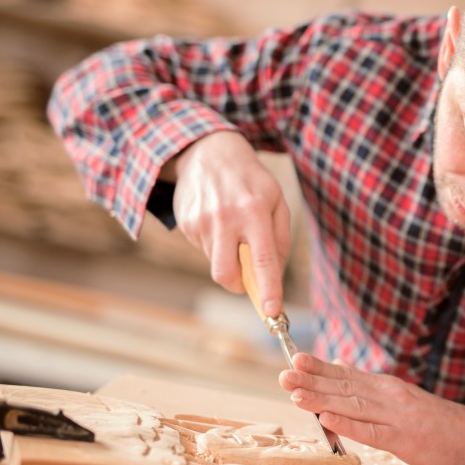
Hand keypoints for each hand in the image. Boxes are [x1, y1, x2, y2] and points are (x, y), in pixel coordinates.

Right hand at [165, 131, 290, 316]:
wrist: (209, 153)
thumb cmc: (251, 181)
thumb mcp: (277, 201)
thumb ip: (280, 239)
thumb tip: (275, 275)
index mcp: (254, 212)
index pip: (262, 259)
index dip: (267, 289)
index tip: (272, 312)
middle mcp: (225, 218)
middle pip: (226, 274)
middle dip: (238, 285)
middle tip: (247, 278)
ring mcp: (201, 222)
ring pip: (215, 263)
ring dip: (227, 258)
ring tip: (233, 230)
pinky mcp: (185, 224)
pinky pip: (203, 250)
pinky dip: (215, 245)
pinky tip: (218, 221)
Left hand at [279, 353, 464, 464]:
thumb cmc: (440, 424)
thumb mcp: (404, 401)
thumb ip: (372, 390)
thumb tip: (340, 372)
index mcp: (388, 387)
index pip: (348, 375)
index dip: (320, 368)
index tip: (295, 360)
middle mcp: (390, 395)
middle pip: (345, 386)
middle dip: (312, 380)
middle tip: (284, 374)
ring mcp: (397, 416)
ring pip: (353, 405)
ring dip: (322, 398)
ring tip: (296, 393)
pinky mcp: (405, 438)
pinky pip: (372, 431)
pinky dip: (348, 424)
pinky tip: (328, 419)